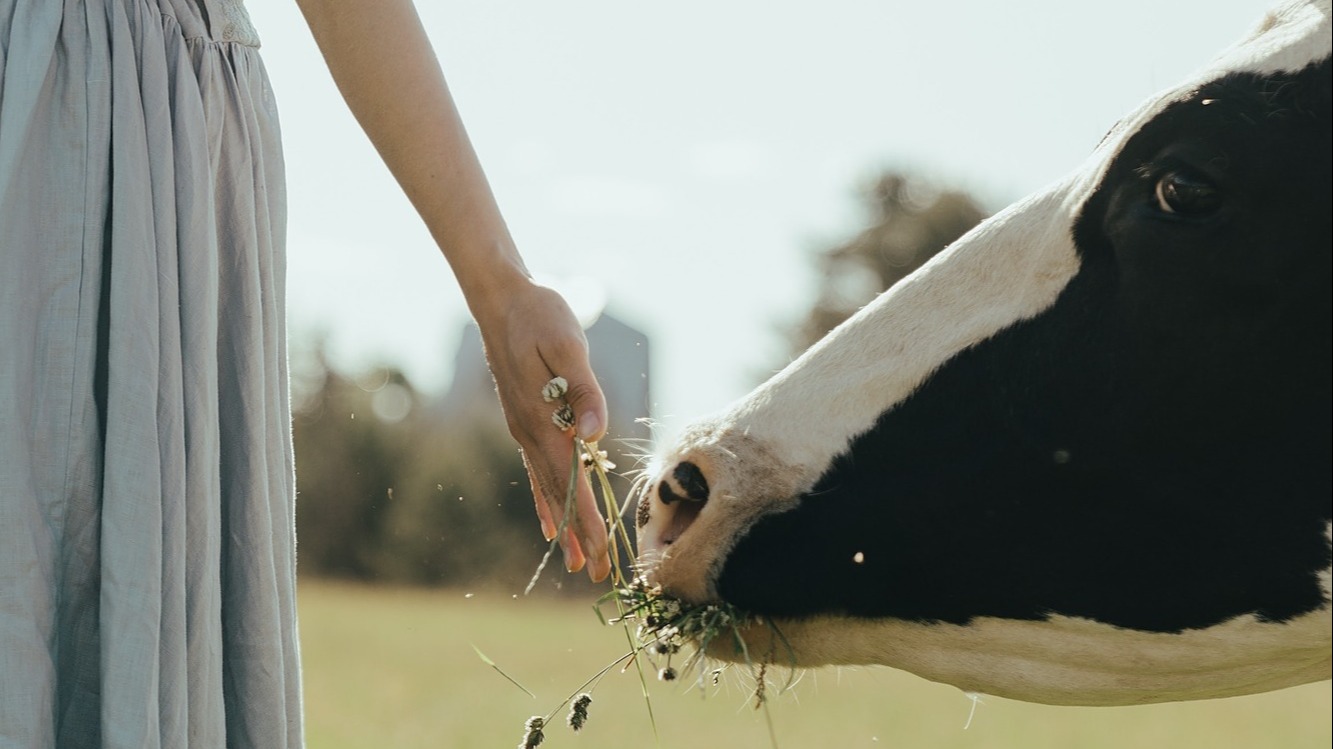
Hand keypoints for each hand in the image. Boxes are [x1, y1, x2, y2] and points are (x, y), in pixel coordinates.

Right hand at [475, 280, 611, 581]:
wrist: (501, 298)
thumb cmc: (540, 314)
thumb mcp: (568, 344)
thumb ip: (584, 390)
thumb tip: (596, 433)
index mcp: (544, 419)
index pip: (570, 481)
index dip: (586, 519)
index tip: (599, 554)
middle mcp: (530, 432)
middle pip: (559, 495)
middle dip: (578, 535)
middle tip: (594, 575)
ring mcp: (523, 429)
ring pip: (547, 488)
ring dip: (563, 526)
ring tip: (574, 561)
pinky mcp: (522, 420)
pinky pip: (536, 471)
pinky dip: (545, 501)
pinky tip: (549, 523)